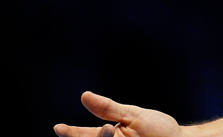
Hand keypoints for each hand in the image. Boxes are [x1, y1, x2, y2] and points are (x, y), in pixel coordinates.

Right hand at [54, 92, 184, 136]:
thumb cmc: (158, 128)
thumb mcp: (133, 115)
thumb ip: (108, 108)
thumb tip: (85, 95)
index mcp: (108, 135)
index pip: (84, 135)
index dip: (71, 133)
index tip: (59, 127)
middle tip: (107, 129)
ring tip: (114, 130)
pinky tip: (115, 135)